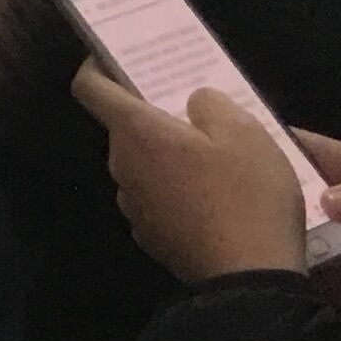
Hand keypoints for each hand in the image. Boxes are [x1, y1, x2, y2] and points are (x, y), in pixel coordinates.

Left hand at [73, 66, 311, 283]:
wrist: (250, 282)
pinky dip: (175, 190)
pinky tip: (214, 199)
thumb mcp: (245, 132)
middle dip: (152, 115)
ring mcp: (134, 206)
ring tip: (215, 157)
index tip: (115, 58)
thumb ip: (211, 103)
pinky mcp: (151, 237)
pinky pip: (156, 198)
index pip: (90, 88)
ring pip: (143, 164)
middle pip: (125, 127)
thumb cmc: (246, 197)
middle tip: (194, 111)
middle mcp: (122, 166)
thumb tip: (192, 103)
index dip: (97, 66)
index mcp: (135, 133)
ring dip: (167, 156)